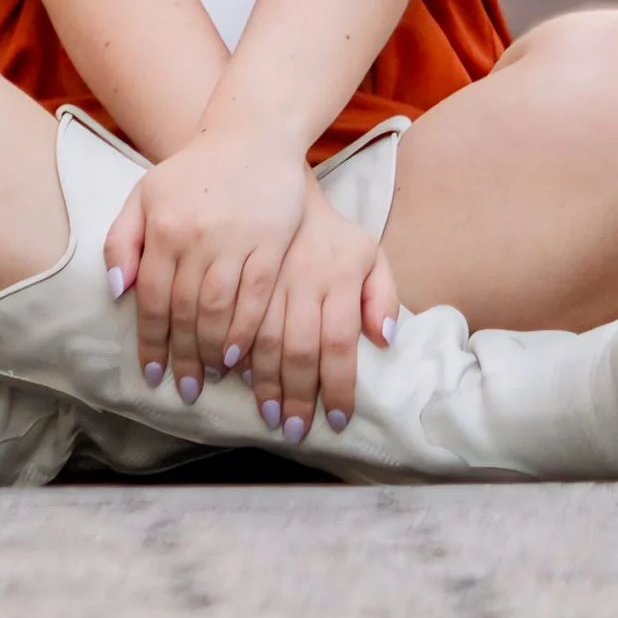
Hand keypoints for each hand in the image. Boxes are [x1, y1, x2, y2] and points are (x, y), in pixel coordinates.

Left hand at [103, 127, 310, 410]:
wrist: (251, 135)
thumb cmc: (191, 173)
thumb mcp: (144, 197)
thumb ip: (122, 241)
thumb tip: (118, 292)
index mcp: (162, 227)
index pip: (153, 299)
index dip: (151, 342)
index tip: (152, 375)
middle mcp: (195, 235)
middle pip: (185, 311)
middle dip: (183, 357)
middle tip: (186, 389)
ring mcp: (235, 237)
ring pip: (219, 308)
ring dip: (213, 350)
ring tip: (211, 375)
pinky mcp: (271, 240)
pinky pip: (257, 295)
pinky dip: (246, 328)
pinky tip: (240, 353)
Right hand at [245, 180, 399, 443]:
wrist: (282, 186)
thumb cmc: (331, 235)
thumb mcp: (369, 253)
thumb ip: (382, 295)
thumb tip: (385, 339)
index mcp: (339, 274)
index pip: (339, 341)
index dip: (338, 386)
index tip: (336, 421)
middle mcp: (303, 276)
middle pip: (299, 347)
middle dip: (297, 395)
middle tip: (294, 430)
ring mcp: (267, 275)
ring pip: (261, 339)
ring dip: (263, 382)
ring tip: (267, 416)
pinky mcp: (238, 271)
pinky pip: (232, 319)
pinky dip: (233, 353)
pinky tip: (234, 376)